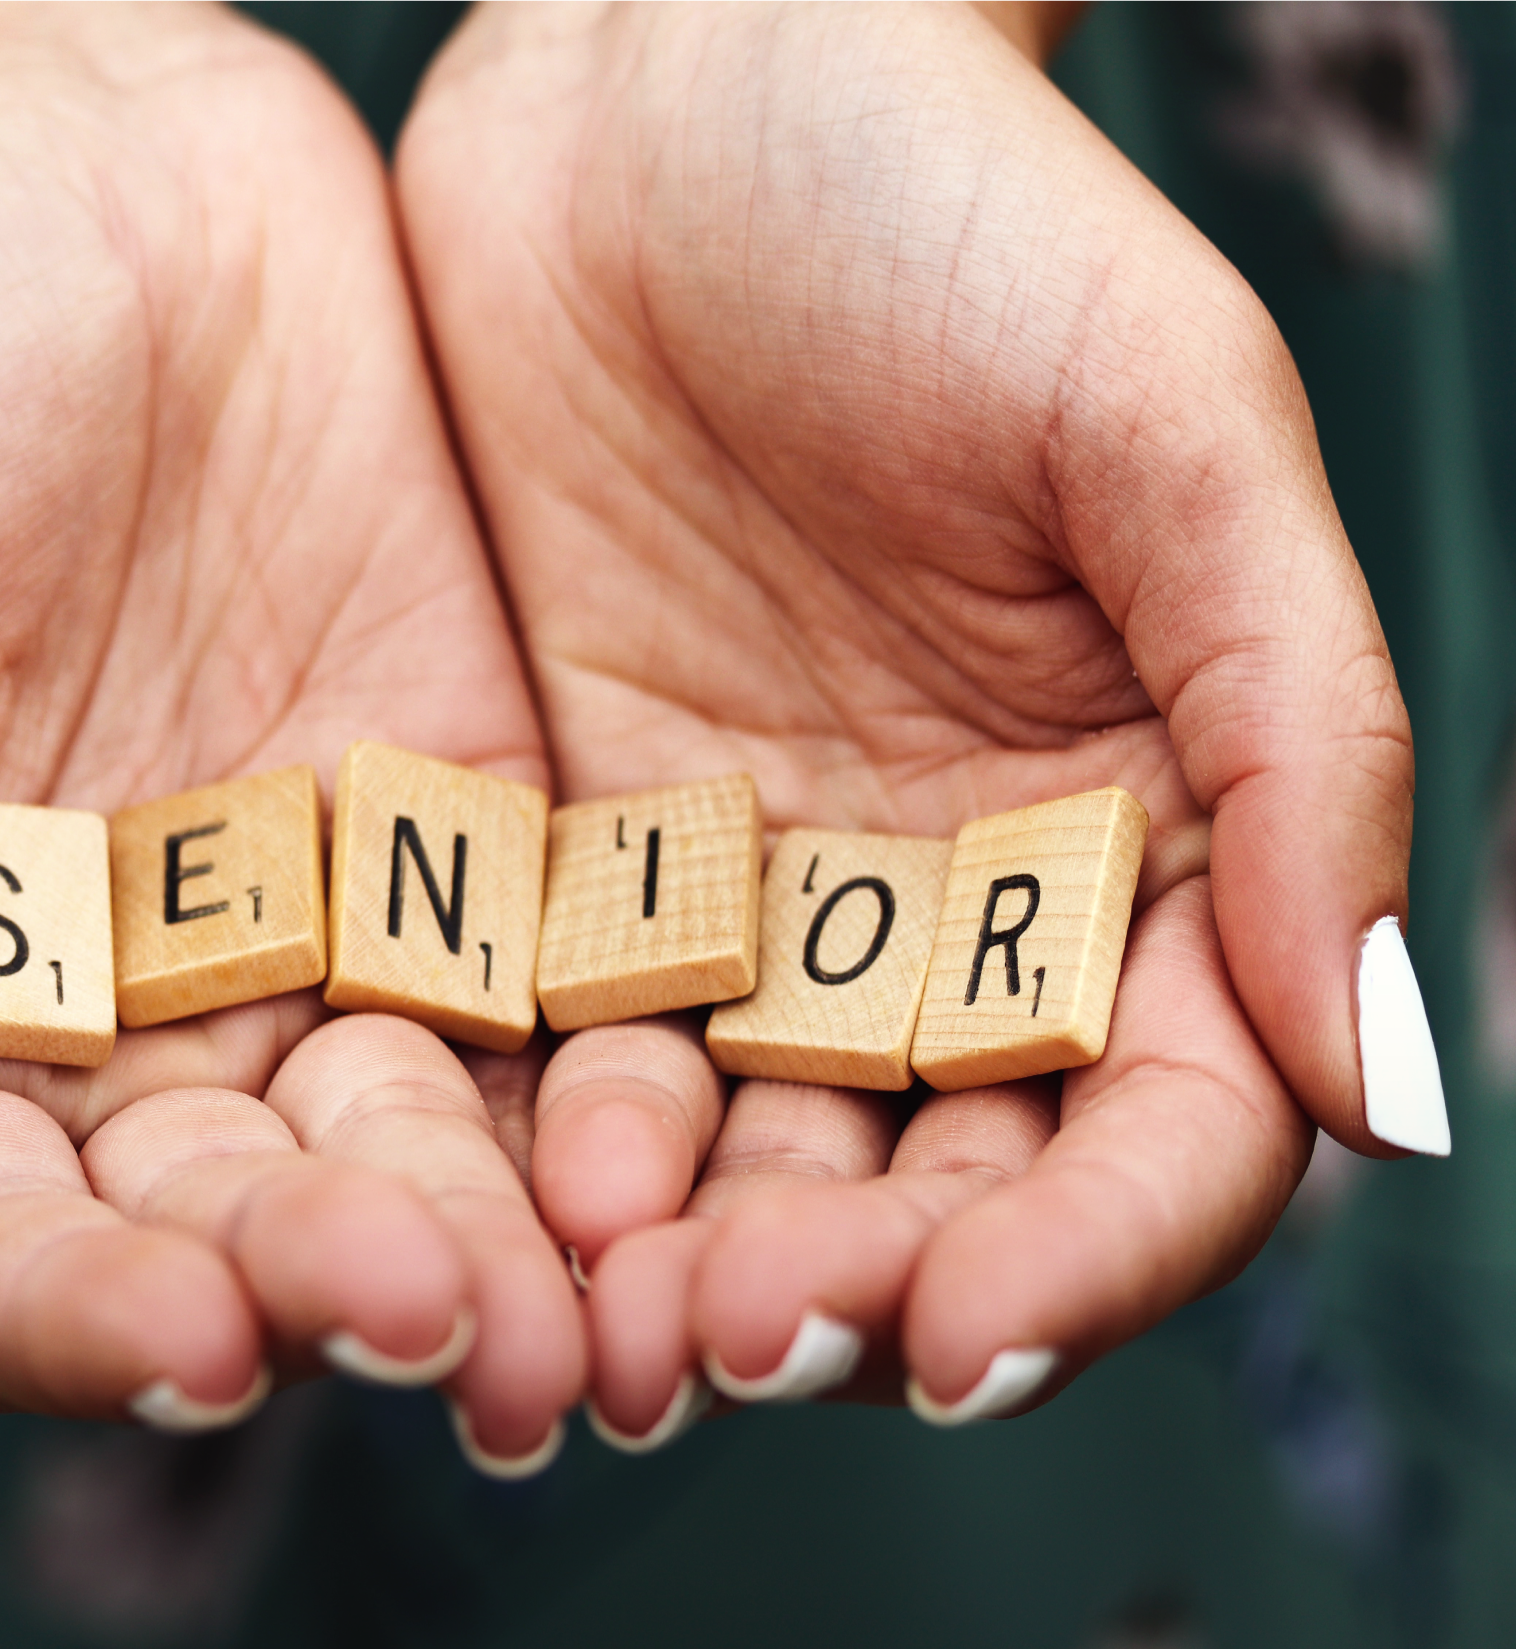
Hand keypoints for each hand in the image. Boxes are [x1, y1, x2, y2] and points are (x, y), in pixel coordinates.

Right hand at [0, 0, 579, 1457]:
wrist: (76, 178)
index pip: (2, 1242)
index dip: (85, 1312)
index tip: (191, 1340)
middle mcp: (150, 1016)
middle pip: (241, 1216)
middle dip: (337, 1284)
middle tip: (449, 1335)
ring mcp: (332, 929)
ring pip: (421, 1133)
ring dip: (502, 1230)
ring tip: (582, 1308)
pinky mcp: (486, 831)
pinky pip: (552, 977)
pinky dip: (610, 1070)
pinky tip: (676, 1144)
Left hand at [398, 0, 1417, 1434]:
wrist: (668, 85)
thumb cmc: (951, 210)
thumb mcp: (1175, 429)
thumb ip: (1294, 733)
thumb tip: (1384, 1076)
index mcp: (1146, 835)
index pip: (1155, 1127)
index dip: (1084, 1258)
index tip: (966, 1338)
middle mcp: (954, 901)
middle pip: (934, 1180)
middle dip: (848, 1291)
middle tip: (728, 1344)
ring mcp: (756, 892)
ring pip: (743, 1148)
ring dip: (678, 1260)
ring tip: (590, 1332)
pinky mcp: (577, 851)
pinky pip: (566, 1035)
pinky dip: (541, 1135)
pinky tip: (490, 1199)